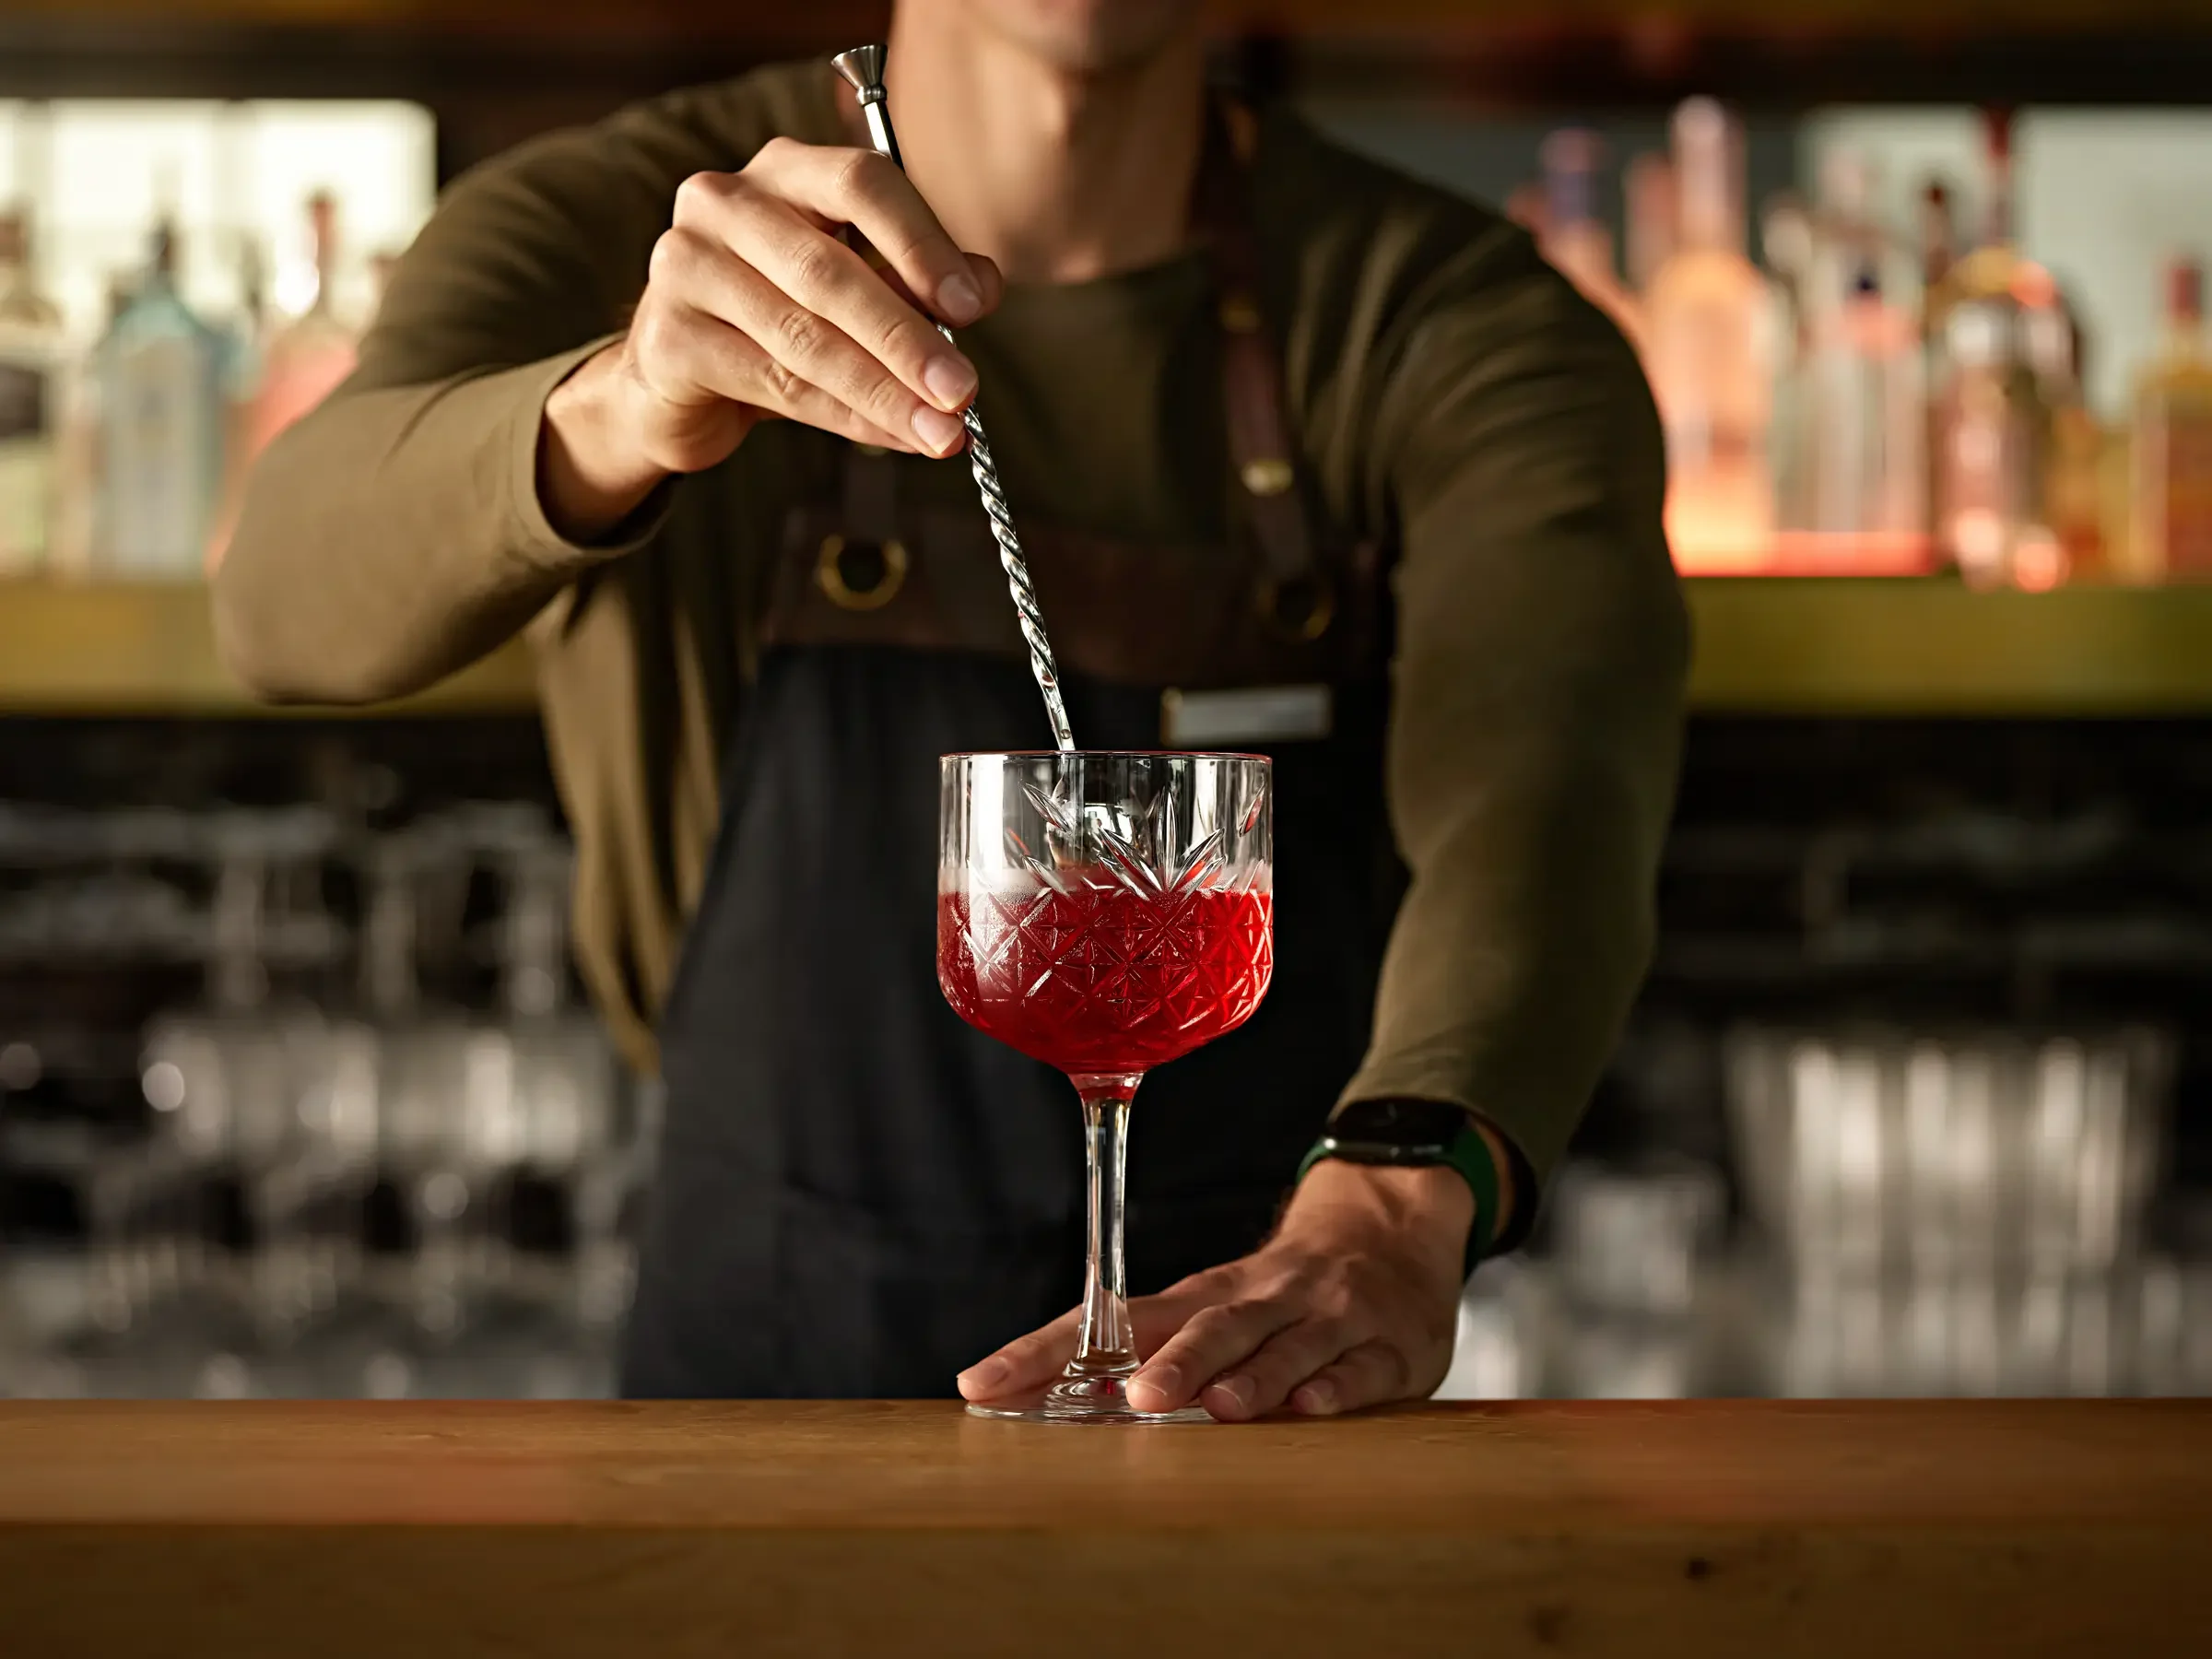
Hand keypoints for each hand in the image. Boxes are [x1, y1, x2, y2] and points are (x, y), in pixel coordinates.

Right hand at [540, 137, 1003, 538]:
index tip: (972, 306)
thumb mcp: (858, 289)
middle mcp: (724, 202)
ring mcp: (685, 266)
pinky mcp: (667, 338)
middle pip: (829, 271)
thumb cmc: (782, 319)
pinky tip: (891, 436)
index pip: (860, 182)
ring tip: (941, 431)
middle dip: (907, 338)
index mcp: (783, 171)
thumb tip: (983, 287)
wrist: (678, 378)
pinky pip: (774, 383)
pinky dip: (843, 416)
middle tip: (963, 391)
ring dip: (883, 391)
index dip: (921, 243)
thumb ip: (917, 281)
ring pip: (803, 337)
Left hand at [959, 1160, 1476, 1420]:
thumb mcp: (1218, 1308)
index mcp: (1204, 1294)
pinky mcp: (1386, 1346)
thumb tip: (1053, 1398)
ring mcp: (1326, 1317)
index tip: (984, 1383)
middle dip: (1173, 1363)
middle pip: (1208, 1325)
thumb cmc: (1283, 1292)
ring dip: (1253, 1375)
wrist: (1392, 1229)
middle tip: (1135, 1400)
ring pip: (1285, 1343)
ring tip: (1221, 1406)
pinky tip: (1312, 1405)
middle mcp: (1260, 1297)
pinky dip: (1336, 1386)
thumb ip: (1151, 1347)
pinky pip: (1360, 1367)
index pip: (1113, 1321)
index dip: (1048, 1352)